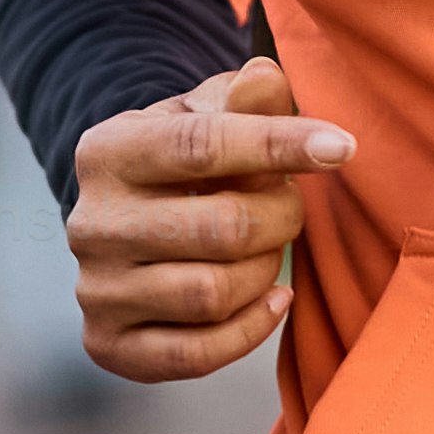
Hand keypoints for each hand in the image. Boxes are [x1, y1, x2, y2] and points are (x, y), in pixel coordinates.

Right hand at [63, 54, 352, 382]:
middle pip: (221, 228)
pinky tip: (272, 298)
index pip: (202, 144)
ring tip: (270, 250)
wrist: (129, 221)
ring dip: (265, 272)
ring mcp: (96, 289)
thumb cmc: (184, 160)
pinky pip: (196, 354)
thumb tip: (266, 79)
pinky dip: (250, 329)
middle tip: (292, 207)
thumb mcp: (206, 114)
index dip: (280, 144)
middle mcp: (91, 222)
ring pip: (213, 293)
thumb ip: (245, 98)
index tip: (343, 147)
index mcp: (107, 150)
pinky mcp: (109, 344)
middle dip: (281, 218)